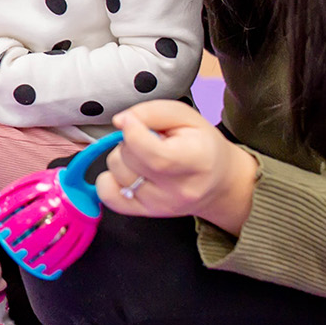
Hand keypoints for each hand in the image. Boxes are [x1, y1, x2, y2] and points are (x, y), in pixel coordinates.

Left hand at [97, 99, 256, 231]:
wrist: (217, 182)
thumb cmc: (202, 145)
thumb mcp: (186, 117)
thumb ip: (152, 112)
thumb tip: (121, 121)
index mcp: (196, 161)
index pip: (154, 155)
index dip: (133, 133)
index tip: (130, 120)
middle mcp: (178, 190)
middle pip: (129, 159)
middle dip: (128, 140)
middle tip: (149, 140)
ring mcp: (160, 205)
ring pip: (116, 173)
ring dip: (123, 159)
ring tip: (145, 157)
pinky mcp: (145, 212)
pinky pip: (108, 195)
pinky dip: (109, 180)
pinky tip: (129, 172)